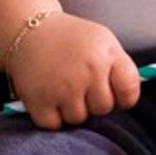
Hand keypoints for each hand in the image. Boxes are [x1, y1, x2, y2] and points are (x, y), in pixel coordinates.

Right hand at [9, 13, 138, 128]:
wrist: (26, 29)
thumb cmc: (70, 38)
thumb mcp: (103, 41)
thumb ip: (121, 69)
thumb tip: (127, 102)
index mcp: (106, 55)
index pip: (128, 94)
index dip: (122, 96)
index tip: (110, 89)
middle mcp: (87, 71)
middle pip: (103, 109)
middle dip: (93, 101)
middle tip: (79, 84)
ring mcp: (62, 87)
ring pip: (78, 119)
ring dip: (71, 109)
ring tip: (62, 88)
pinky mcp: (38, 99)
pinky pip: (54, 125)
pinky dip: (51, 116)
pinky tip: (48, 97)